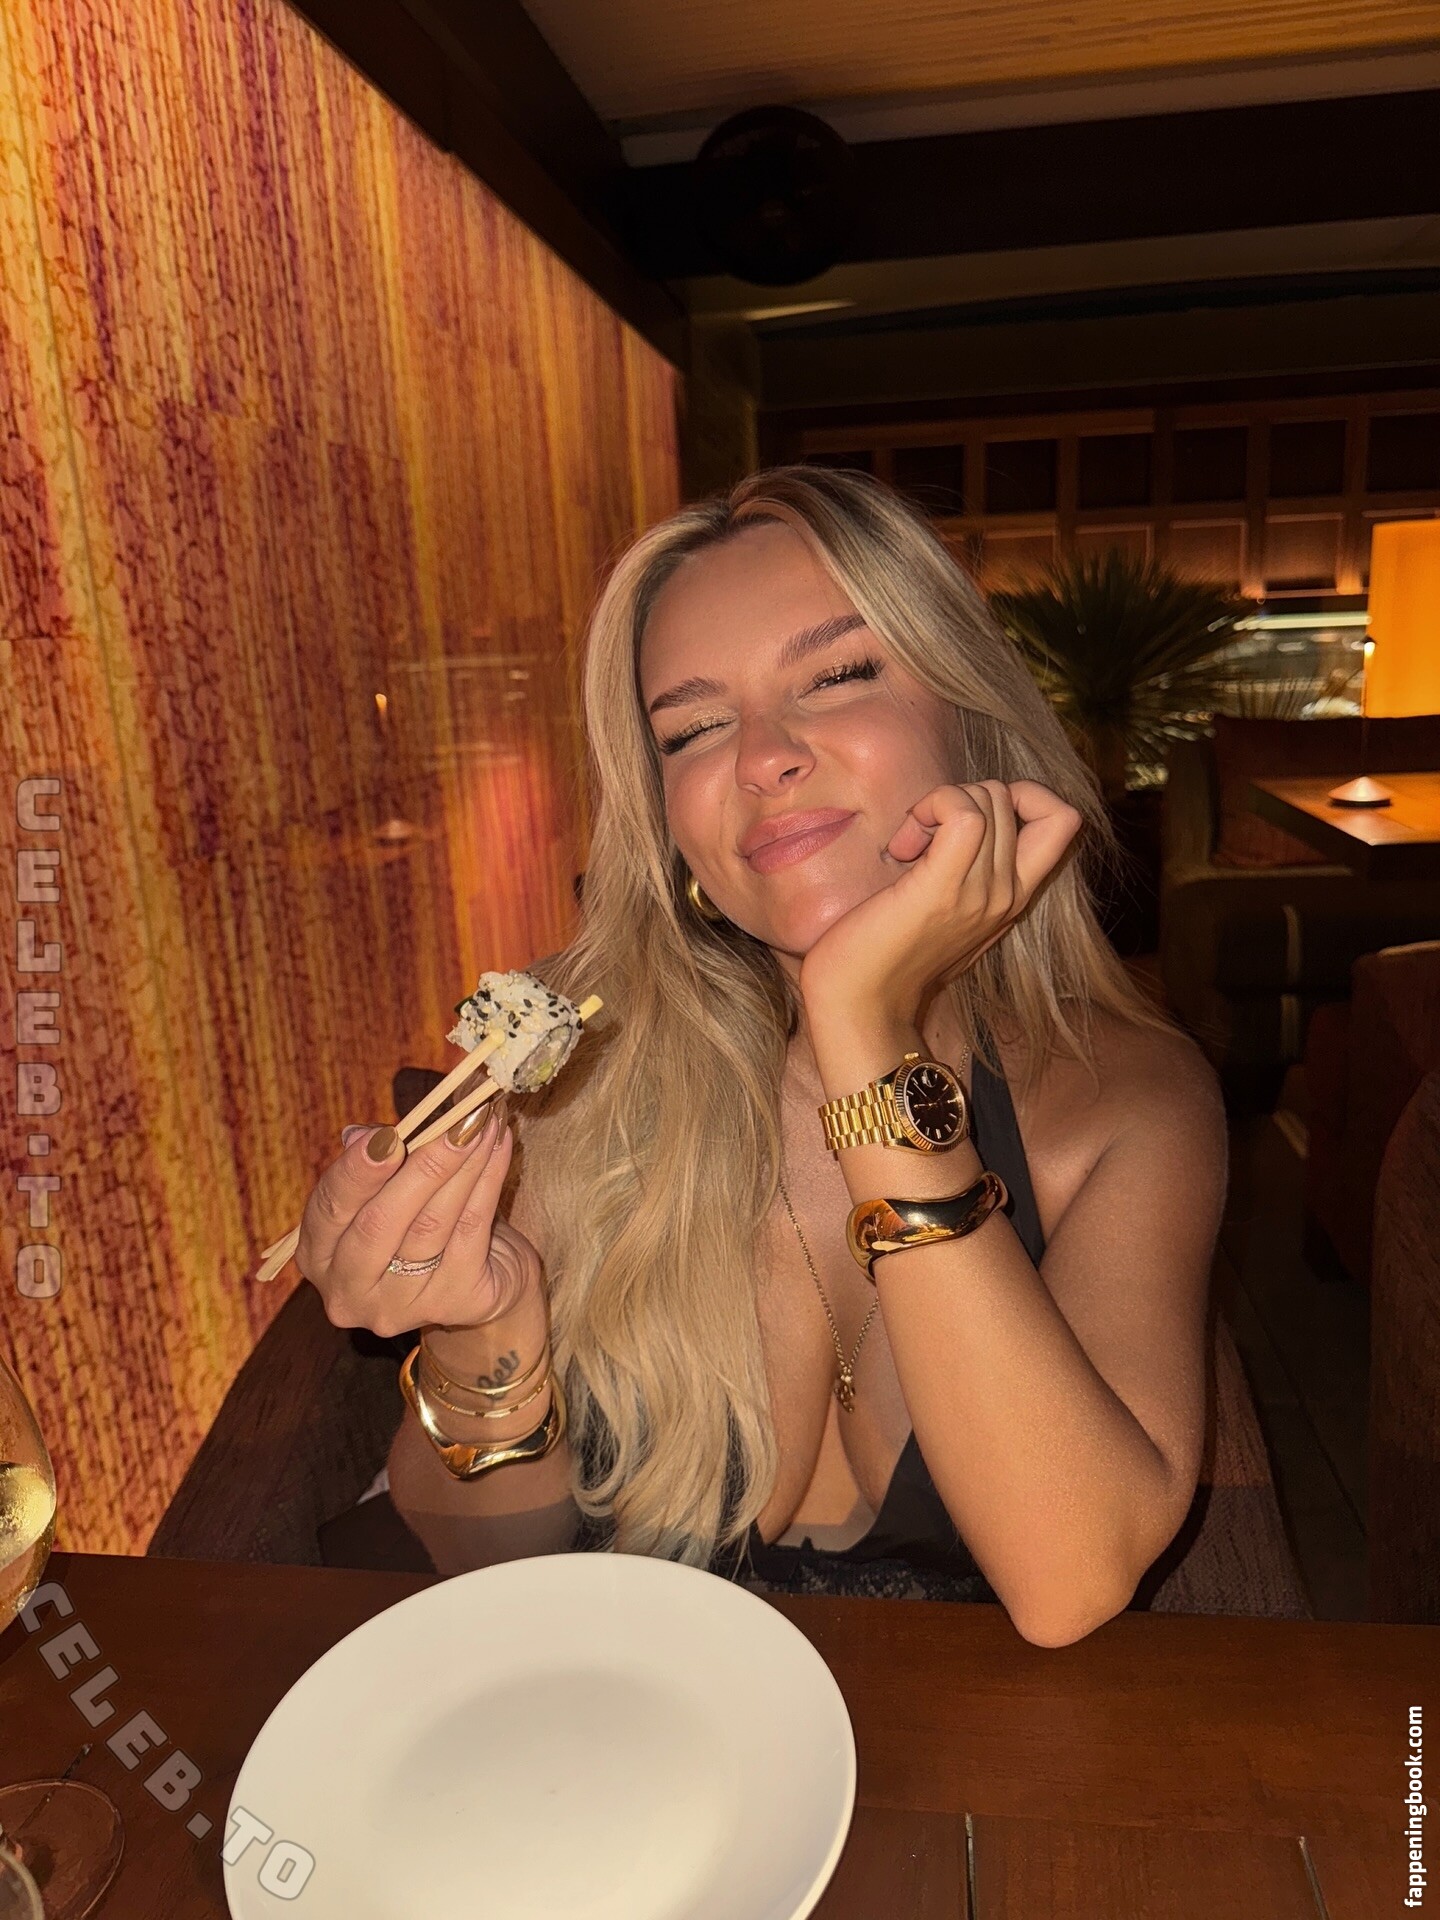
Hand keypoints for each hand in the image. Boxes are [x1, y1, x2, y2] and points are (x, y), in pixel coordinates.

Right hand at [296, 1103, 541, 1337]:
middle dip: (422, 1166)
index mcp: (319, 1256)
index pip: (329, 1210)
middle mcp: (350, 1292)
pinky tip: (498, 1146)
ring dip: (462, 1165)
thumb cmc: (420, 1219)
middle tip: (455, 1123)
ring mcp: (402, 1306)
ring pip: (431, 1225)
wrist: (483, 1274)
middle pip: (380, 1224)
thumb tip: (366, 1135)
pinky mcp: (455, 1304)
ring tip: (481, 1123)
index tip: (388, 1136)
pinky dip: (488, 1180)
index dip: (356, 1171)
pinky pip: (471, 1230)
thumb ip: (378, 1160)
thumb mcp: (389, 1188)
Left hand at [797, 779, 1082, 1026]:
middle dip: (957, 798)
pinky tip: (904, 844)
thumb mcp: (948, 910)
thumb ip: (970, 871)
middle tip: (917, 840)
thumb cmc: (887, 956)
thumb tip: (960, 820)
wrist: (861, 1009)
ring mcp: (982, 893)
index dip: (1020, 794)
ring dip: (938, 804)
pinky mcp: (944, 889)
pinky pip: (963, 813)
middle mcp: (1008, 894)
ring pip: (987, 797)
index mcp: (1014, 897)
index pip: (1063, 819)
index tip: (967, 817)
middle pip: (1008, 795)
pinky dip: (933, 806)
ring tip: (908, 847)